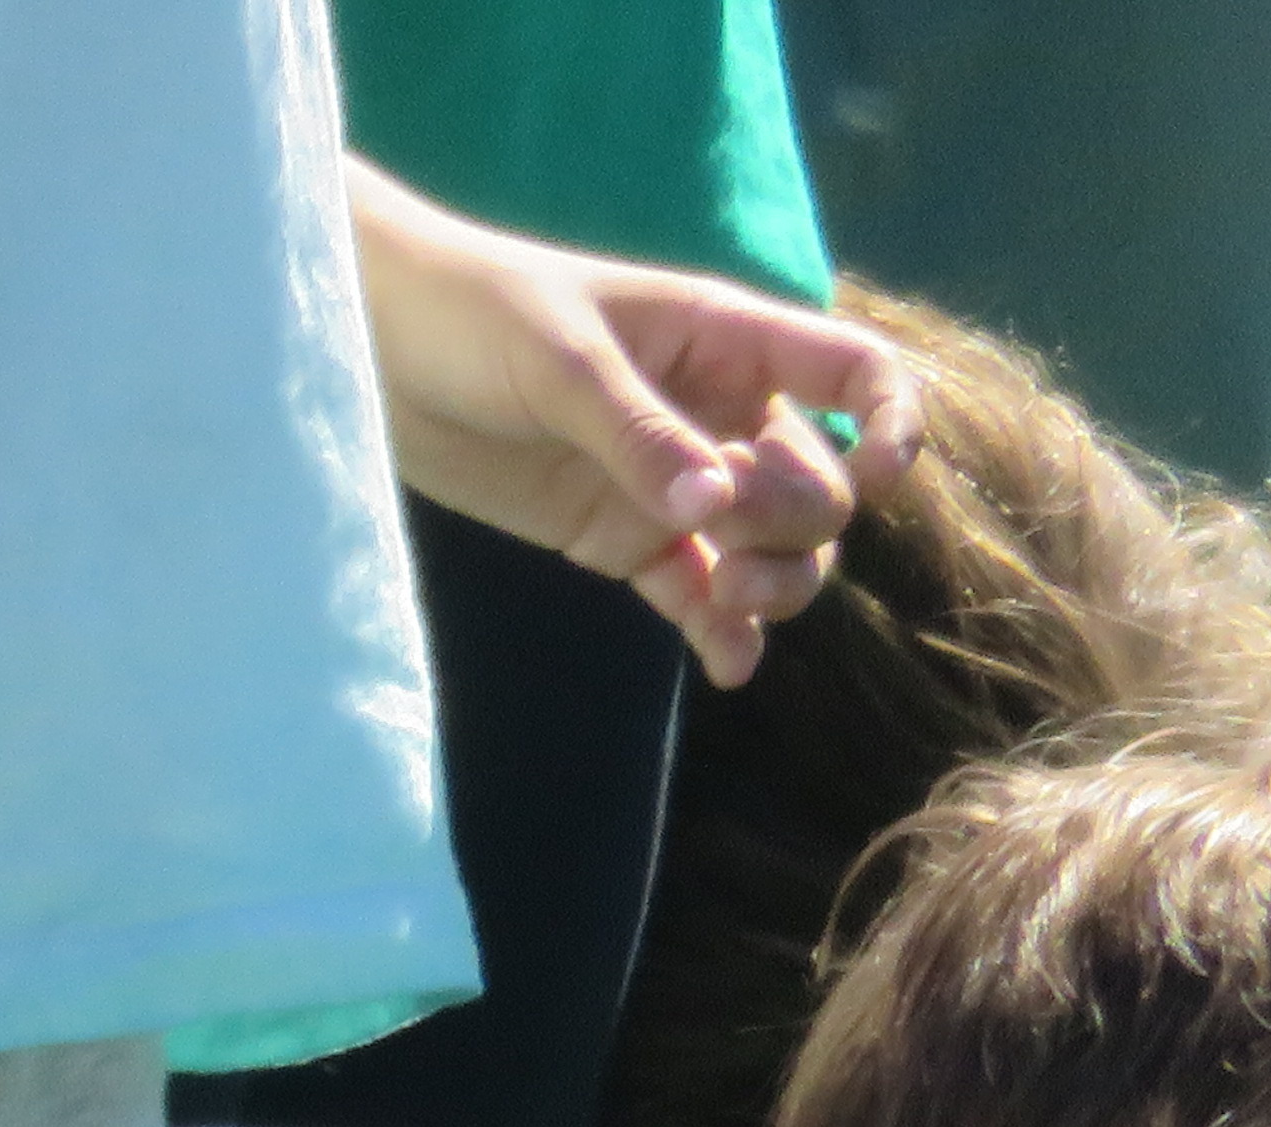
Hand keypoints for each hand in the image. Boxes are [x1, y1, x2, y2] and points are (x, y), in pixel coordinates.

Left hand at [347, 162, 918, 686]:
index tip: (880, 472)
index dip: (893, 420)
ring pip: (773, 551)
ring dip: (773, 585)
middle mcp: (718, 414)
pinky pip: (696, 593)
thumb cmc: (475, 314)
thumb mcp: (561, 363)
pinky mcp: (622, 538)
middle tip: (716, 531)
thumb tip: (712, 511)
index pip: (856, 371)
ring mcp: (673, 484)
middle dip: (791, 523)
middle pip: (816, 489)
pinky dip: (720, 630)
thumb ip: (639, 436)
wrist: (377, 349)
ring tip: (723, 602)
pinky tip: (727, 668)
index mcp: (728, 340)